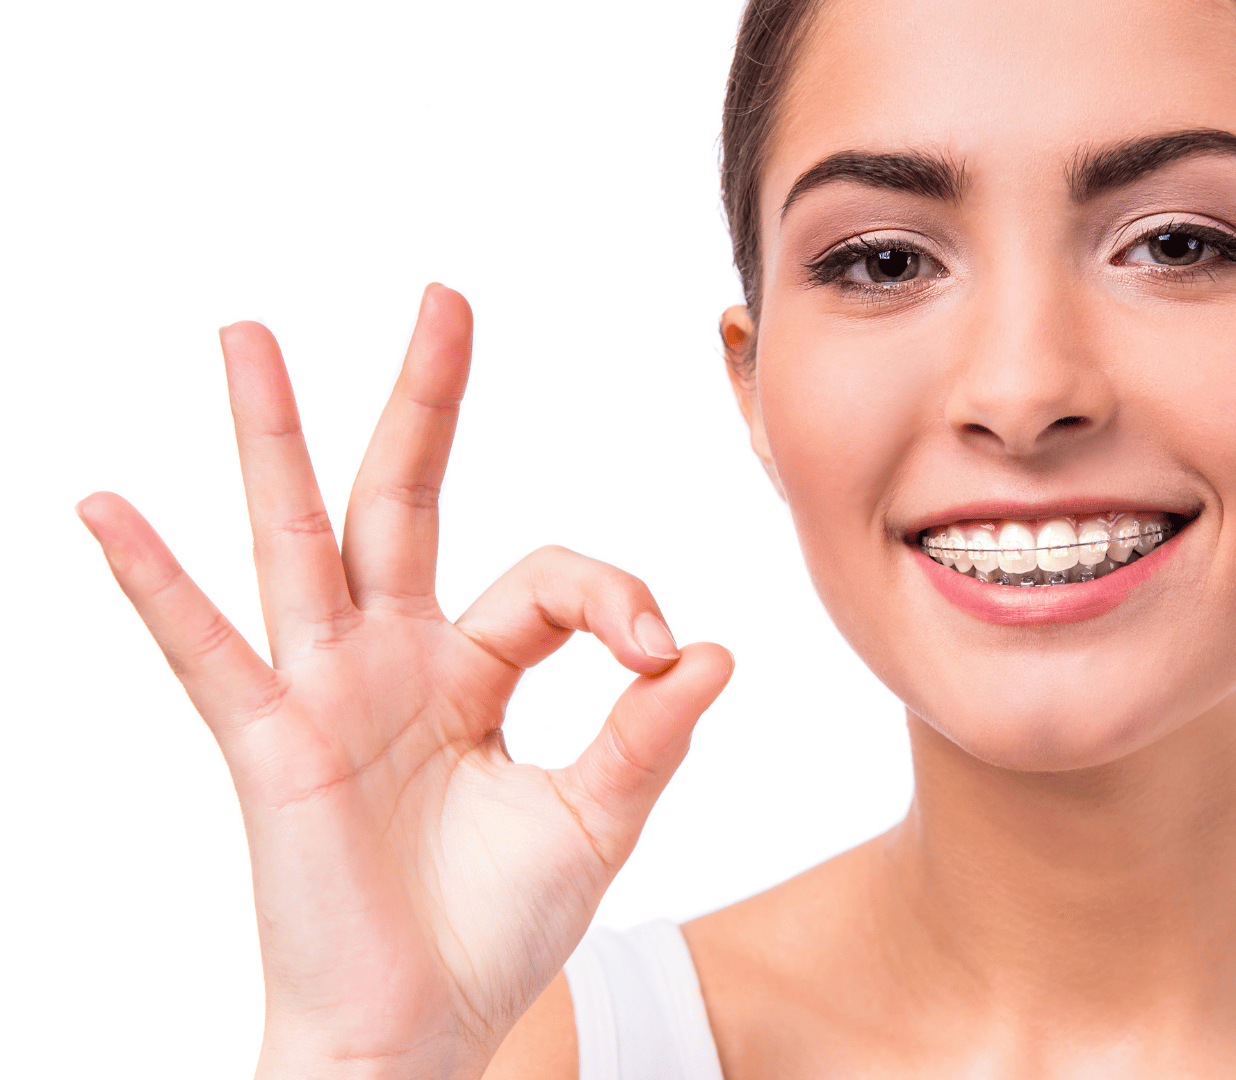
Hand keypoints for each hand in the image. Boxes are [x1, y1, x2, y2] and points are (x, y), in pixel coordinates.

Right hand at [78, 285, 731, 1078]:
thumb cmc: (494, 930)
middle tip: (446, 297)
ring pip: (301, 537)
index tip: (665, 651)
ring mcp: (325, 692)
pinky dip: (154, 582)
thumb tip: (717, 650)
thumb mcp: (593, 820)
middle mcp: (393, 660)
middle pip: (408, 501)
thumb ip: (648, 734)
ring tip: (248, 333)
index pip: (548, 578)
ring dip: (276, 435)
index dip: (615, 596)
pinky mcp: (272, 744)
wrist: (420, 1029)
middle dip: (427, 400)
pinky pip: (205, 651)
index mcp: (473, 670)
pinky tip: (107, 507)